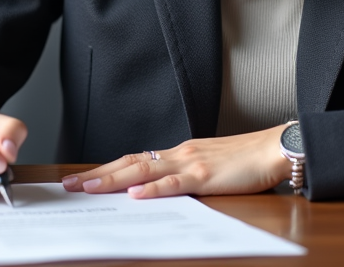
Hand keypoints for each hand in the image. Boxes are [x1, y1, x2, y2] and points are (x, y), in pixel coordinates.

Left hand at [61, 124, 291, 198]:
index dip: (106, 169)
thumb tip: (162, 189)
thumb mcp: (211, 166)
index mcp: (179, 153)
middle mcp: (179, 154)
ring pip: (143, 171)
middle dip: (96, 174)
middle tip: (68, 184)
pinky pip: (174, 184)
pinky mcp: (206, 176)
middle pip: (129, 163)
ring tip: (87, 188)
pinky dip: (152, 190)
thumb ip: (187, 176)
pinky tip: (135, 195)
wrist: (274, 147)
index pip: (134, 160)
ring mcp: (191, 164)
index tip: (83, 178)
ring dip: (112, 180)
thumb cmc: (248, 159)